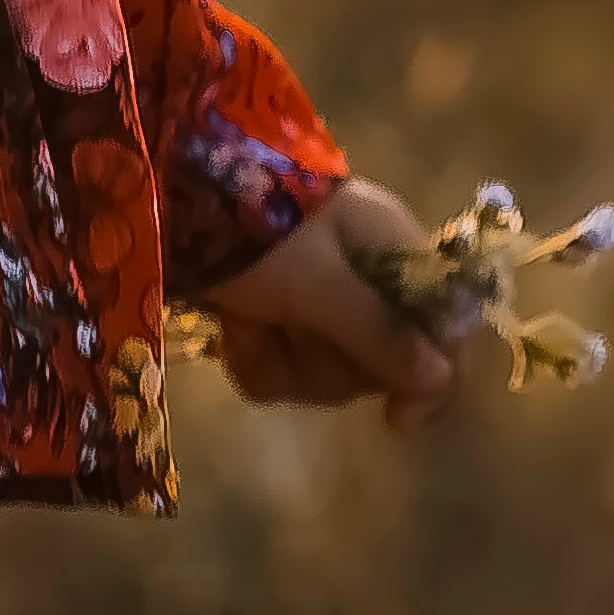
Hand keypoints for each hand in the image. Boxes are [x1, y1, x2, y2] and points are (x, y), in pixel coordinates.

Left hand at [188, 176, 468, 434]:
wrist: (166, 195)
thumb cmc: (250, 228)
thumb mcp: (314, 281)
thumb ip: (377, 330)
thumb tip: (439, 377)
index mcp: (392, 248)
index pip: (447, 324)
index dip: (434, 377)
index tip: (398, 419)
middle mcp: (366, 275)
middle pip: (380, 364)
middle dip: (325, 361)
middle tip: (286, 325)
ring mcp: (321, 298)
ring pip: (328, 373)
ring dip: (282, 359)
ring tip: (247, 319)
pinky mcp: (280, 317)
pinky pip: (286, 370)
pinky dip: (256, 358)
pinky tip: (231, 331)